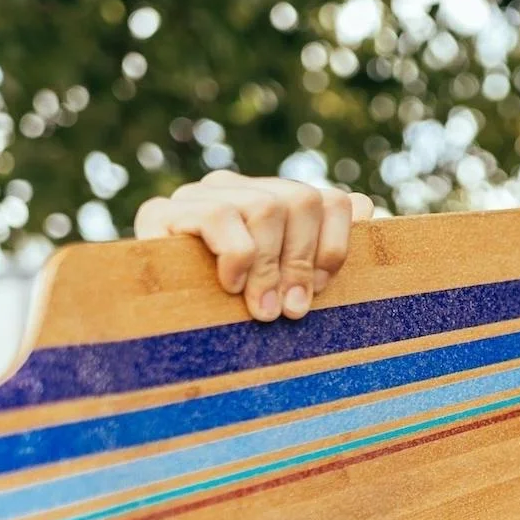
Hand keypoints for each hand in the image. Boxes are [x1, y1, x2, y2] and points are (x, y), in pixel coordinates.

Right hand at [133, 173, 373, 321]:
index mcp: (273, 202)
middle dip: (302, 262)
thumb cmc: (232, 315)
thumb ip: (323, 250)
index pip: (330, 200)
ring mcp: (201, 196)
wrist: (151, 330)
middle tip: (291, 311)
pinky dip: (235, 255)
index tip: (322, 291)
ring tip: (262, 309)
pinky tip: (230, 285)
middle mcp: (239, 189)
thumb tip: (367, 208)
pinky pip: (218, 217)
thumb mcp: (286, 287)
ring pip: (265, 207)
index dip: (335, 246)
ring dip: (270, 265)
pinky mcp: (162, 212)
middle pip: (301, 201)